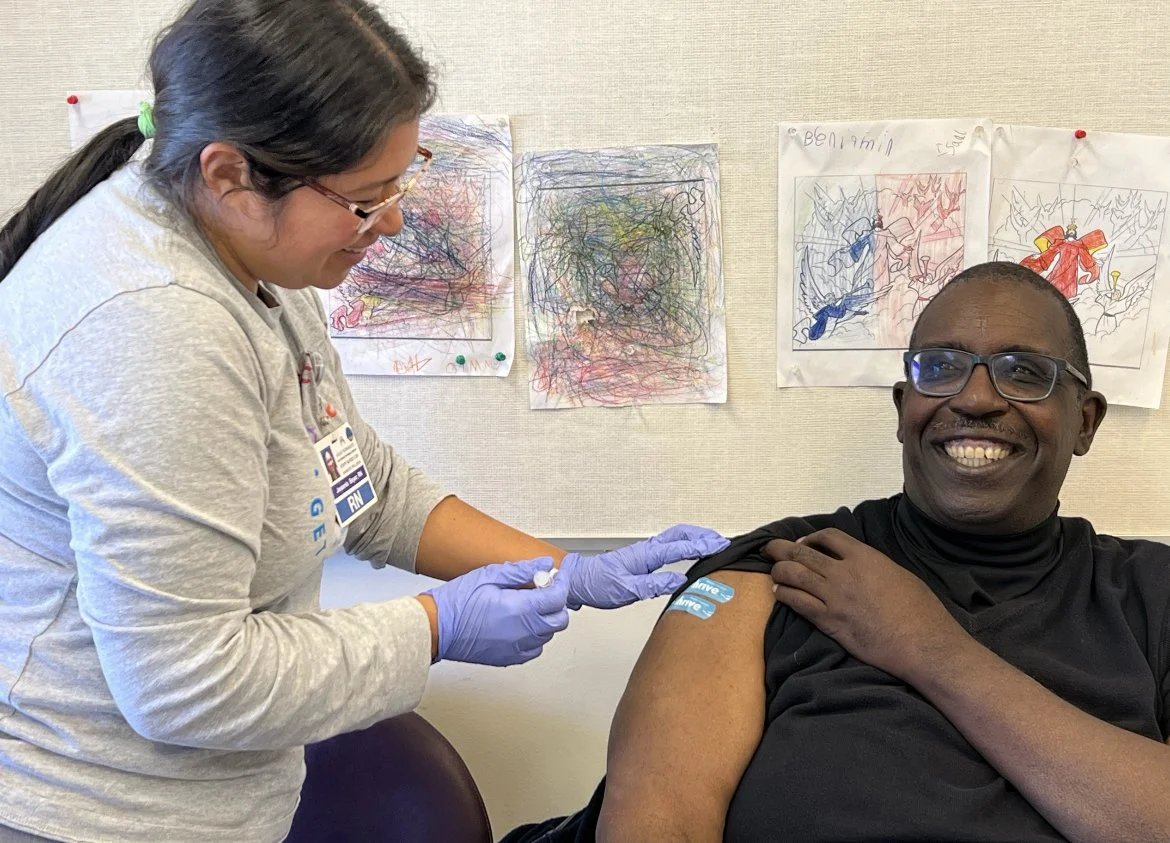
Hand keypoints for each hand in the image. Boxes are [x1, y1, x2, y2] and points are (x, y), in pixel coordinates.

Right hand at [425, 557, 569, 665]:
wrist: (435, 629)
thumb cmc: (456, 603)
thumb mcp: (488, 575)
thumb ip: (521, 571)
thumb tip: (543, 565)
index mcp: (520, 609)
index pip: (558, 597)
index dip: (561, 583)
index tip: (557, 575)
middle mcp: (523, 632)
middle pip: (559, 619)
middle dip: (555, 602)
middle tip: (540, 589)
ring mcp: (517, 648)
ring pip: (548, 634)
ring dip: (544, 618)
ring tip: (525, 605)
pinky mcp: (509, 658)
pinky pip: (534, 648)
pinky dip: (534, 635)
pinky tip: (518, 623)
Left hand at [560, 525, 729, 609]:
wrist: (580, 581)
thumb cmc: (598, 585)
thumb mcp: (627, 590)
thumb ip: (653, 585)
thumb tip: (678, 580)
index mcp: (646, 555)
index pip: (680, 548)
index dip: (702, 546)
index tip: (720, 546)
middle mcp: (647, 549)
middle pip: (680, 534)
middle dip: (703, 535)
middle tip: (722, 540)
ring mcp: (644, 551)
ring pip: (674, 537)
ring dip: (694, 536)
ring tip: (711, 542)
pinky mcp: (642, 556)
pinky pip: (668, 544)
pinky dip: (684, 542)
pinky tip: (688, 549)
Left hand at [765, 529, 965, 679]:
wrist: (922, 643)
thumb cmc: (920, 611)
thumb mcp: (899, 575)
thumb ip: (874, 566)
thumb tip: (861, 566)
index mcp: (865, 557)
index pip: (828, 536)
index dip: (810, 537)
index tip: (802, 541)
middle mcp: (845, 572)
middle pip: (803, 553)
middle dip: (781, 549)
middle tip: (769, 548)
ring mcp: (835, 597)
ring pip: (795, 575)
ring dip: (779, 571)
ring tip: (772, 571)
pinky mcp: (830, 621)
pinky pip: (798, 603)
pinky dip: (785, 595)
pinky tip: (779, 593)